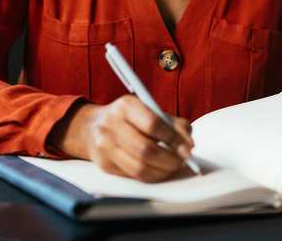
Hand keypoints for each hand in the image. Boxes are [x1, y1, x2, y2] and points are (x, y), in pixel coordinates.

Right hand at [50, 96, 194, 182]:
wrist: (92, 127)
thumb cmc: (130, 118)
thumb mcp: (150, 110)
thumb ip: (173, 124)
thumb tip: (188, 145)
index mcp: (126, 106)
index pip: (153, 124)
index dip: (174, 138)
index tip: (188, 147)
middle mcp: (111, 124)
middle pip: (146, 149)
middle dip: (170, 159)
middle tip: (183, 161)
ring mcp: (105, 146)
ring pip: (140, 167)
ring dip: (163, 171)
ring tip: (173, 166)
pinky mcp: (104, 165)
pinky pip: (133, 176)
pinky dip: (152, 176)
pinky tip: (160, 170)